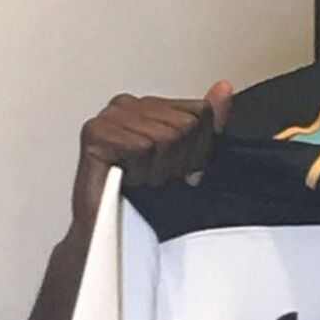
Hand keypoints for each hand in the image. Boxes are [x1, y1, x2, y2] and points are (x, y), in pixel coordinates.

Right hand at [68, 80, 233, 236]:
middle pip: (186, 124)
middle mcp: (128, 104)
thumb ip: (208, 121)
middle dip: (178, 161)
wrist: (110, 231)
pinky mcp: (95, 132)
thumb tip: (223, 88)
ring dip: (157, 170)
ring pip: (165, 136)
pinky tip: (125, 178)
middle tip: (156, 177)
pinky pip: (141, 147)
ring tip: (140, 179)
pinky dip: (139, 171)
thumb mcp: (190, 157)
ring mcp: (109, 116)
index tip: (178, 167)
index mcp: (150, 105)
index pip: (202, 111)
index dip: (198, 148)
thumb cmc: (144, 198)